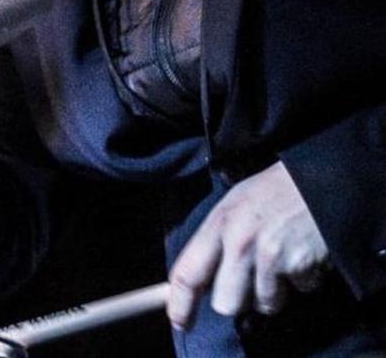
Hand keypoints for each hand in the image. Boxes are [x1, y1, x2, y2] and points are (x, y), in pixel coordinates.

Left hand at [167, 161, 329, 328]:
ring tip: (280, 260)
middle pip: (226, 303)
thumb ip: (214, 243)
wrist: (317, 177)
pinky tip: (302, 254)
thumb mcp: (232, 206)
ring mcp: (270, 256)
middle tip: (250, 280)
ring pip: (265, 304)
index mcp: (218, 225)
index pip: (188, 273)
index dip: (180, 303)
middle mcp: (239, 243)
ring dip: (274, 291)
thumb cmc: (272, 193)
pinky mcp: (300, 265)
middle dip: (239, 300)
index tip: (180, 321)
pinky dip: (303, 280)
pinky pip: (299, 292)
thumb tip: (199, 282)